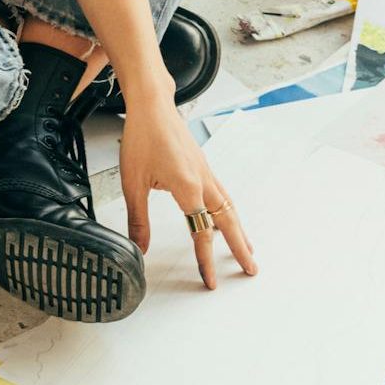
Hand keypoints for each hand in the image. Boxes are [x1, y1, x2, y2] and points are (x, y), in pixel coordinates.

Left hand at [120, 97, 257, 289]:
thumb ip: (138, 219)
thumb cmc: (143, 135)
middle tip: (251, 269)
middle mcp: (203, 180)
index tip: (211, 281)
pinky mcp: (201, 164)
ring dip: (238, 230)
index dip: (205, 259)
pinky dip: (228, 210)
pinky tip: (224, 216)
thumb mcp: (132, 181)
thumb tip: (139, 248)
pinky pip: (222, 193)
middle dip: (239, 247)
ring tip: (246, 248)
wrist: (151, 103)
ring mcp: (204, 171)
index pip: (201, 232)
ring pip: (228, 206)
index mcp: (188, 187)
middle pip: (227, 221)